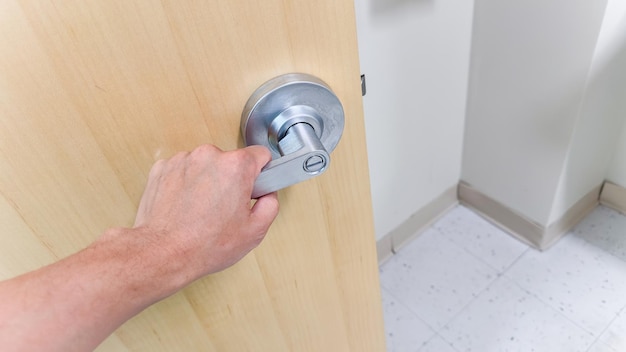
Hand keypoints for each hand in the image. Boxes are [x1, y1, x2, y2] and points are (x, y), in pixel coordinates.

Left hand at [132, 144, 278, 279]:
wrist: (162, 253)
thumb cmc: (204, 245)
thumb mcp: (255, 231)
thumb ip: (270, 204)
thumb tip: (267, 194)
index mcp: (235, 166)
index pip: (260, 154)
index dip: (261, 173)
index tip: (255, 186)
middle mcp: (209, 156)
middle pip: (231, 161)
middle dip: (231, 180)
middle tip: (225, 209)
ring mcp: (183, 160)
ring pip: (205, 166)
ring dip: (207, 182)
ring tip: (202, 211)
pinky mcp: (162, 168)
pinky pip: (183, 171)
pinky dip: (185, 184)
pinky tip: (185, 207)